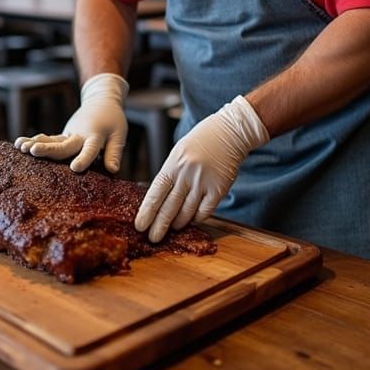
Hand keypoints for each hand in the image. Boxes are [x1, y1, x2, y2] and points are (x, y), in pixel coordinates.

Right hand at [14, 73, 128, 172]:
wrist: (101, 100)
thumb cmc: (112, 120)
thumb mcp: (118, 135)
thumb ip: (114, 152)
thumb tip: (113, 170)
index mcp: (95, 137)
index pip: (90, 149)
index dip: (84, 158)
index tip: (75, 168)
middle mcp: (78, 136)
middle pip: (63, 145)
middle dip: (48, 149)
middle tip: (33, 151)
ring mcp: (68, 134)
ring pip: (51, 140)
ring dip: (35, 143)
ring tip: (20, 147)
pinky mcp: (63, 135)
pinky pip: (48, 139)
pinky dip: (34, 140)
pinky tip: (19, 145)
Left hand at [134, 95, 268, 242]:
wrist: (229, 132)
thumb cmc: (201, 141)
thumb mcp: (179, 153)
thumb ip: (170, 174)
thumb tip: (158, 198)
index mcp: (173, 164)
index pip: (156, 193)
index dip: (147, 212)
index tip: (140, 225)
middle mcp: (187, 174)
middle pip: (169, 207)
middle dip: (159, 225)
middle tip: (153, 237)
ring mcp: (203, 183)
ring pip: (187, 212)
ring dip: (178, 223)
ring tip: (172, 229)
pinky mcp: (219, 189)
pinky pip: (205, 211)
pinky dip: (197, 218)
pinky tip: (192, 219)